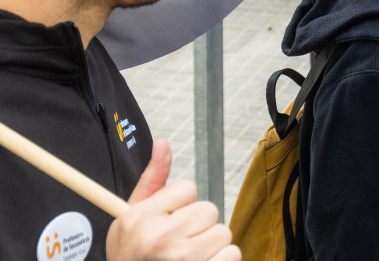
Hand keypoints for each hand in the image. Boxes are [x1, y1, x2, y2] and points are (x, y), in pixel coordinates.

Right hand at [106, 140, 240, 260]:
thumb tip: (163, 142)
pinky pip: (233, 255)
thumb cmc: (134, 255)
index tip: (170, 222)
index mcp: (142, 219)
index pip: (189, 188)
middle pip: (209, 210)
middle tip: (180, 243)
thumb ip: (153, 180)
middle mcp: (161, 238)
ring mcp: (183, 259)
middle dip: (199, 226)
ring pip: (223, 233)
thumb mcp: (134, 217)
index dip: (183, 205)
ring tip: (191, 257)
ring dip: (212, 245)